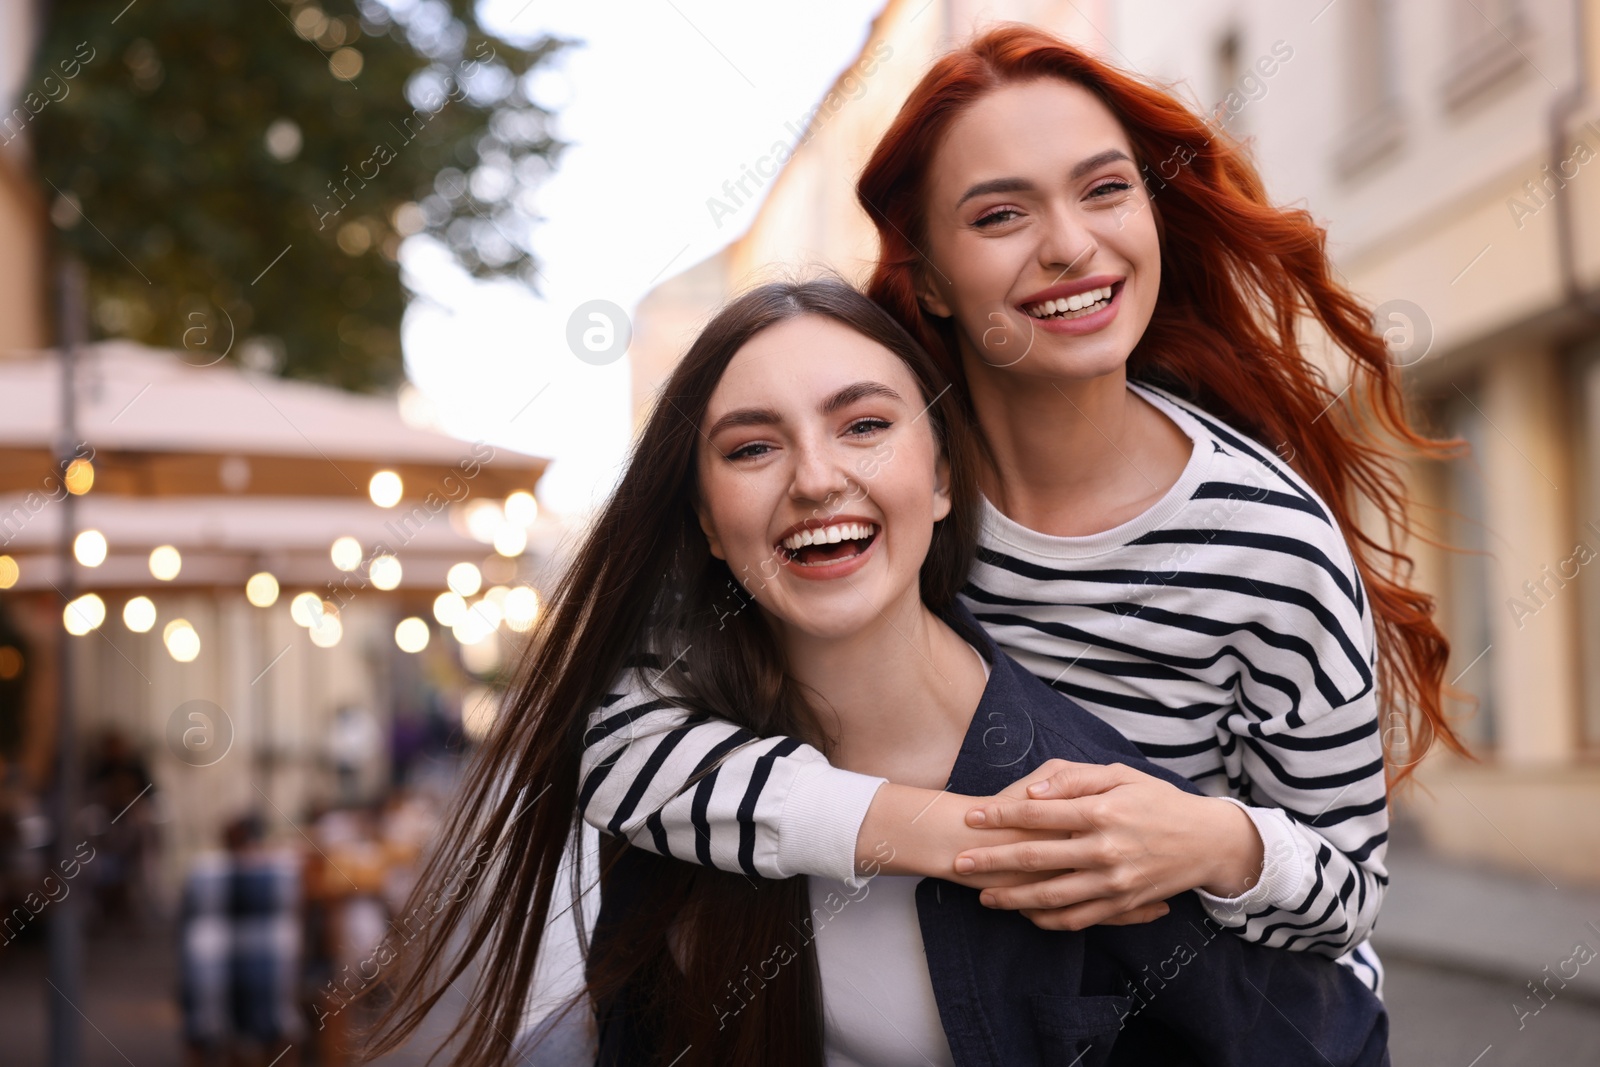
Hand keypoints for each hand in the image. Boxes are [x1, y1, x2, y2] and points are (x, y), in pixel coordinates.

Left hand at [953, 760, 1264, 930]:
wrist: (1206, 840)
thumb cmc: (1157, 800)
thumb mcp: (1120, 774)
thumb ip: (1074, 779)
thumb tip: (1034, 793)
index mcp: (1102, 811)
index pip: (1037, 813)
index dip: (999, 815)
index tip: (971, 817)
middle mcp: (1105, 849)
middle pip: (1035, 858)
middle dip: (992, 860)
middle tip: (960, 862)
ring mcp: (1114, 882)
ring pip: (1050, 896)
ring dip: (1012, 898)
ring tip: (984, 896)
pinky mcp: (1123, 905)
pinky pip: (1077, 919)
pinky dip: (1046, 920)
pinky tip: (1023, 915)